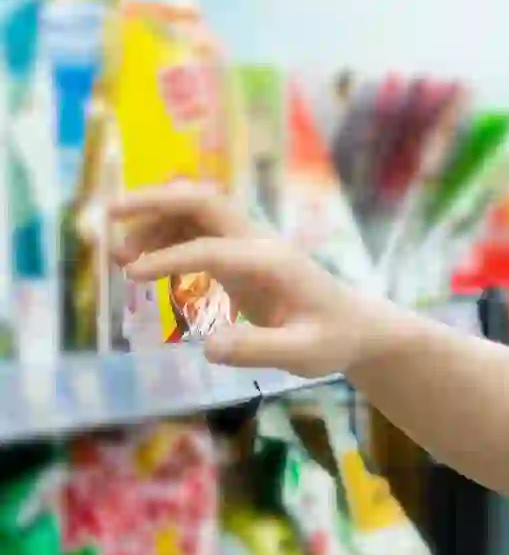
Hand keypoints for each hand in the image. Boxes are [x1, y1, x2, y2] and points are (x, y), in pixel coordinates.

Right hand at [110, 183, 391, 377]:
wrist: (355, 328)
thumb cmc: (331, 340)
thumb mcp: (302, 353)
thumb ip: (258, 349)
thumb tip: (208, 346)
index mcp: (272, 261)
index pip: (212, 248)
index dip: (170, 258)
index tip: (132, 275)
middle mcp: (259, 243)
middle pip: (204, 202)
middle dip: (155, 201)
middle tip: (108, 214)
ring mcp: (249, 245)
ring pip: (197, 213)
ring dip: (155, 222)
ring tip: (118, 256)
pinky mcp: (240, 256)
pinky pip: (198, 233)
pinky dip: (166, 237)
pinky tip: (142, 263)